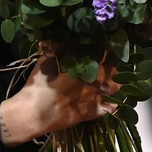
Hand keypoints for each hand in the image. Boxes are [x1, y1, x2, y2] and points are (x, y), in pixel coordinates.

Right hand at [0, 54, 119, 145]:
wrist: (34, 112)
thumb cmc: (39, 84)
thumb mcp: (47, 60)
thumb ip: (60, 49)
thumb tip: (67, 38)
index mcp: (85, 65)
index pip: (105, 53)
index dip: (109, 49)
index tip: (109, 45)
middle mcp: (95, 80)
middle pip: (113, 69)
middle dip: (115, 64)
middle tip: (114, 61)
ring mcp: (95, 97)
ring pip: (115, 87)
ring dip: (117, 82)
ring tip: (116, 79)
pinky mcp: (92, 112)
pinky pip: (109, 108)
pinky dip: (112, 105)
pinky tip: (112, 102)